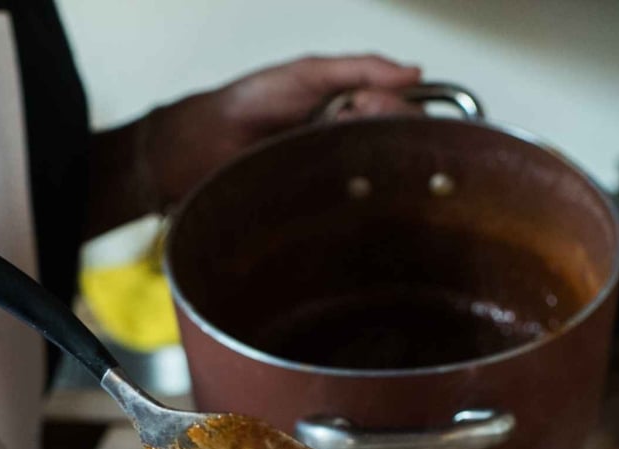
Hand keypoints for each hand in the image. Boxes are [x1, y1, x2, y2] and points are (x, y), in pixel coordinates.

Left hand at [144, 55, 421, 208]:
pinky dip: (354, 197)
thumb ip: (361, 68)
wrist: (205, 141)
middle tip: (354, 112)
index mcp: (355, 112)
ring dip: (369, 158)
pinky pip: (354, 211)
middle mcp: (353, 146)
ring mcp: (339, 178)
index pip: (405, 114)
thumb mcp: (309, 72)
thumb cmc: (250, 104)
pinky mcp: (322, 207)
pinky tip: (339, 182)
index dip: (397, 108)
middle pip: (400, 146)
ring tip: (334, 137)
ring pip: (384, 179)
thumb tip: (413, 73)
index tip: (368, 101)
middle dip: (386, 125)